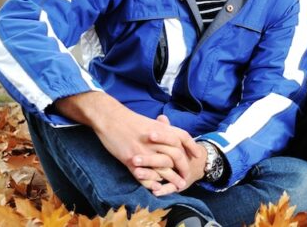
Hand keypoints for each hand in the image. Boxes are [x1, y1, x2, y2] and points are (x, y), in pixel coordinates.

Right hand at [54, 93, 195, 190]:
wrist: (110, 118)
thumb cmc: (128, 120)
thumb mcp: (149, 122)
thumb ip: (161, 128)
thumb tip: (170, 132)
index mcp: (161, 129)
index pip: (183, 137)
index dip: (191, 147)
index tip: (197, 156)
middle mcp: (156, 140)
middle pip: (176, 155)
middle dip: (183, 167)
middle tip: (187, 176)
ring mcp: (144, 151)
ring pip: (163, 167)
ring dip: (172, 178)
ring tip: (178, 186)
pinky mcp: (131, 160)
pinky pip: (145, 174)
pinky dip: (152, 182)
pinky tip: (157, 187)